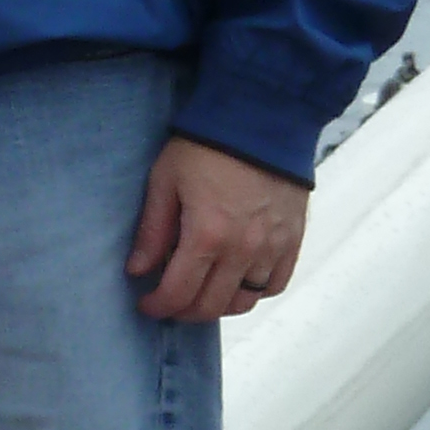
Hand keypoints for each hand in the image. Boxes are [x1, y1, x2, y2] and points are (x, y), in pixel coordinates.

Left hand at [127, 135, 306, 323]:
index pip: (179, 294)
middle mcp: (243, 249)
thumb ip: (152, 231)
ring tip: (202, 291)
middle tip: (169, 302)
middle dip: (184, 311)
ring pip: (245, 301)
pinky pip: (275, 283)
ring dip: (219, 305)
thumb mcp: (166, 180)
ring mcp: (272, 247)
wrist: (262, 118)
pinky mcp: (293, 239)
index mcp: (207, 235)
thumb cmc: (208, 145)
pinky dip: (255, 290)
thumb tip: (137, 270)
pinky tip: (238, 280)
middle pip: (211, 306)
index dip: (158, 306)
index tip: (146, 304)